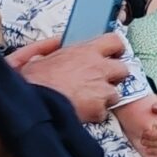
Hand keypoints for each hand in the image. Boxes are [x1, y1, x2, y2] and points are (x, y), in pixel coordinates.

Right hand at [9, 32, 128, 122]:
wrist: (34, 104)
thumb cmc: (34, 82)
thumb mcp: (39, 58)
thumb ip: (52, 49)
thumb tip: (55, 43)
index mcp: (85, 51)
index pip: (114, 41)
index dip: (115, 49)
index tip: (113, 53)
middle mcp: (98, 68)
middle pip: (123, 69)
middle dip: (115, 76)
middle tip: (102, 81)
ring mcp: (101, 88)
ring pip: (115, 94)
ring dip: (104, 98)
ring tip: (88, 101)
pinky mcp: (99, 108)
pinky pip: (103, 112)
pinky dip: (95, 114)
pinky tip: (82, 113)